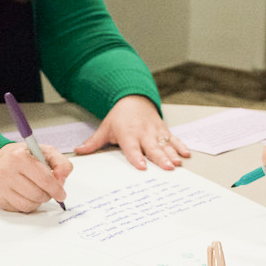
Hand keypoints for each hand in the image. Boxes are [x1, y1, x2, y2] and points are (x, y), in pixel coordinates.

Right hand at [0, 142, 70, 211]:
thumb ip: (61, 164)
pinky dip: (28, 205)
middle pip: (37, 194)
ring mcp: (1, 187)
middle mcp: (6, 171)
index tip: (61, 194)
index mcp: (19, 157)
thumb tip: (61, 181)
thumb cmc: (26, 157)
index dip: (56, 189)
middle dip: (47, 195)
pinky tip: (26, 195)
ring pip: (29, 205)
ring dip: (38, 201)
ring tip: (36, 191)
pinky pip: (20, 210)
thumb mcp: (46, 152)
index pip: (44, 179)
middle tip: (47, 190)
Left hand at [75, 94, 189, 170]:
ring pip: (165, 145)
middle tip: (167, 167)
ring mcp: (155, 132)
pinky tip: (186, 154)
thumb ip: (93, 142)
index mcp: (128, 134)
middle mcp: (143, 133)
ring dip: (172, 154)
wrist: (134, 98)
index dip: (137, 157)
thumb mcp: (105, 128)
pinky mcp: (164, 131)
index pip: (132, 148)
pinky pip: (174, 139)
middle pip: (153, 148)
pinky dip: (181, 146)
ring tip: (178, 163)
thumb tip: (78, 152)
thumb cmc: (120, 116)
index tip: (142, 167)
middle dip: (160, 158)